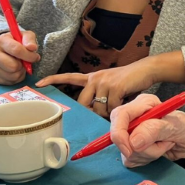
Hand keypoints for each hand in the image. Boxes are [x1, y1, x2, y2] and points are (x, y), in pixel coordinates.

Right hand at [0, 30, 40, 84]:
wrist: (2, 49)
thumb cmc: (17, 42)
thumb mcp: (24, 36)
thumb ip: (29, 40)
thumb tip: (32, 47)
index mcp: (1, 40)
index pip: (17, 50)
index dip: (29, 56)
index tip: (36, 57)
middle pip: (13, 66)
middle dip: (23, 66)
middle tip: (24, 62)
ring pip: (12, 76)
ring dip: (20, 73)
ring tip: (19, 66)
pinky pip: (8, 82)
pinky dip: (15, 79)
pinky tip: (13, 72)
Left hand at [36, 57, 154, 117]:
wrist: (146, 70)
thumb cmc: (129, 81)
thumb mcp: (110, 86)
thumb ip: (99, 96)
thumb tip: (93, 114)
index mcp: (92, 77)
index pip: (69, 77)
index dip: (53, 80)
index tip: (39, 83)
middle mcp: (95, 78)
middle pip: (83, 104)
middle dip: (93, 113)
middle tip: (106, 111)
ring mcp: (104, 82)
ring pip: (98, 110)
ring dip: (109, 113)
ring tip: (120, 103)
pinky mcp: (114, 87)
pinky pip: (111, 109)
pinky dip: (119, 110)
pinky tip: (126, 101)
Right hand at [110, 94, 184, 167]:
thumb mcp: (175, 126)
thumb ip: (154, 130)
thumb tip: (133, 141)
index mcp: (143, 104)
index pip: (119, 116)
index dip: (120, 134)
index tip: (130, 149)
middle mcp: (135, 117)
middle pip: (120, 137)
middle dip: (141, 147)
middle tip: (162, 143)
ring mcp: (132, 132)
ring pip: (127, 152)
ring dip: (148, 154)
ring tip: (164, 144)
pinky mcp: (133, 146)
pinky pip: (131, 160)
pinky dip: (146, 159)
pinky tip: (158, 150)